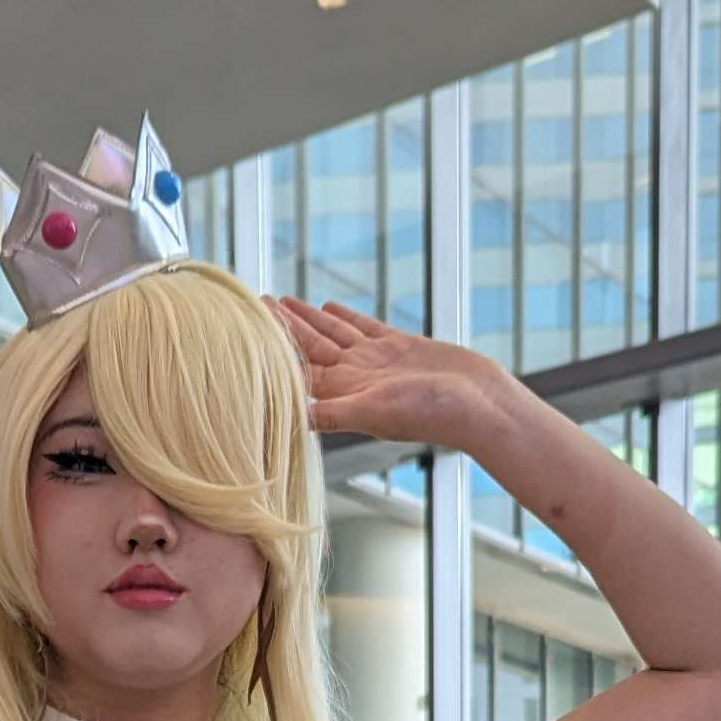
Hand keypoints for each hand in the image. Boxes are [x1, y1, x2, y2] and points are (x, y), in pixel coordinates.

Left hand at [275, 301, 526, 463]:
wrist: (479, 406)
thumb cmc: (431, 414)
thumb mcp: (376, 411)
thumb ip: (334, 413)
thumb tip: (291, 418)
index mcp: (343, 396)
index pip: (296, 369)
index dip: (269, 350)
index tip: (241, 330)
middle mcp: (355, 380)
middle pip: (307, 348)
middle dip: (280, 327)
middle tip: (251, 305)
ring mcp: (376, 363)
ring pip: (331, 335)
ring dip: (305, 319)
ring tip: (280, 301)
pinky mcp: (399, 348)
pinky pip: (363, 327)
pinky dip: (344, 317)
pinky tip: (327, 306)